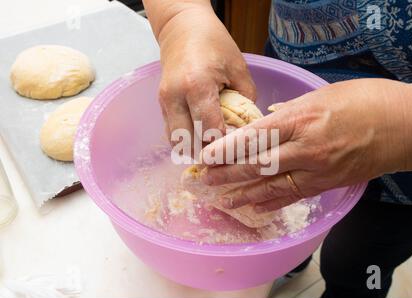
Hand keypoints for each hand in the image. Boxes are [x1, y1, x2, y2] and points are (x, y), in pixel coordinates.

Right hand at [156, 3, 255, 145]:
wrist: (182, 28)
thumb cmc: (214, 44)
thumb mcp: (239, 69)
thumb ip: (245, 100)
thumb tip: (248, 127)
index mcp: (197, 85)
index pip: (210, 130)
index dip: (225, 145)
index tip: (238, 149)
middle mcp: (175, 96)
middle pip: (188, 142)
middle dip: (207, 152)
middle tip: (225, 153)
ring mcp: (164, 101)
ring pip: (176, 141)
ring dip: (194, 148)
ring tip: (213, 147)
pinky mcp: (161, 104)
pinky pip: (171, 132)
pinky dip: (186, 139)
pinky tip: (201, 136)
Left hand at [199, 79, 411, 211]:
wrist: (403, 127)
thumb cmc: (366, 101)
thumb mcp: (323, 94)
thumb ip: (291, 110)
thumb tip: (267, 120)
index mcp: (302, 119)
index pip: (256, 136)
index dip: (229, 147)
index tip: (207, 154)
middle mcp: (307, 148)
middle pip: (259, 164)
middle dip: (229, 173)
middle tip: (205, 180)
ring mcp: (318, 169)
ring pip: (273, 185)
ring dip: (245, 194)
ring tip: (223, 200)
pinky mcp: (328, 184)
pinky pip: (295, 195)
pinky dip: (273, 202)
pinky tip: (255, 208)